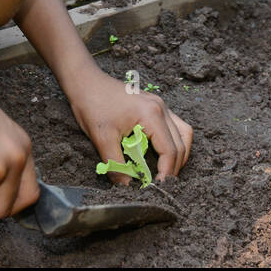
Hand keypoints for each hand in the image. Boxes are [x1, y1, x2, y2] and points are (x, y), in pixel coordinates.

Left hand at [66, 67, 192, 183]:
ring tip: (166, 171)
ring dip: (179, 154)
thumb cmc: (93, 105)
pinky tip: (161, 153)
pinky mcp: (155, 105)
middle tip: (161, 184)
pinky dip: (173, 142)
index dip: (166, 172)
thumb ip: (116, 165)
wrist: (86, 82)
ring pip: (183, 133)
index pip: (170, 150)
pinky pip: (175, 126)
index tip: (157, 188)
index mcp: (151, 115)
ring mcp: (160, 104)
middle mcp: (161, 108)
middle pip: (181, 143)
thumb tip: (126, 186)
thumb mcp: (102, 139)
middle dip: (174, 167)